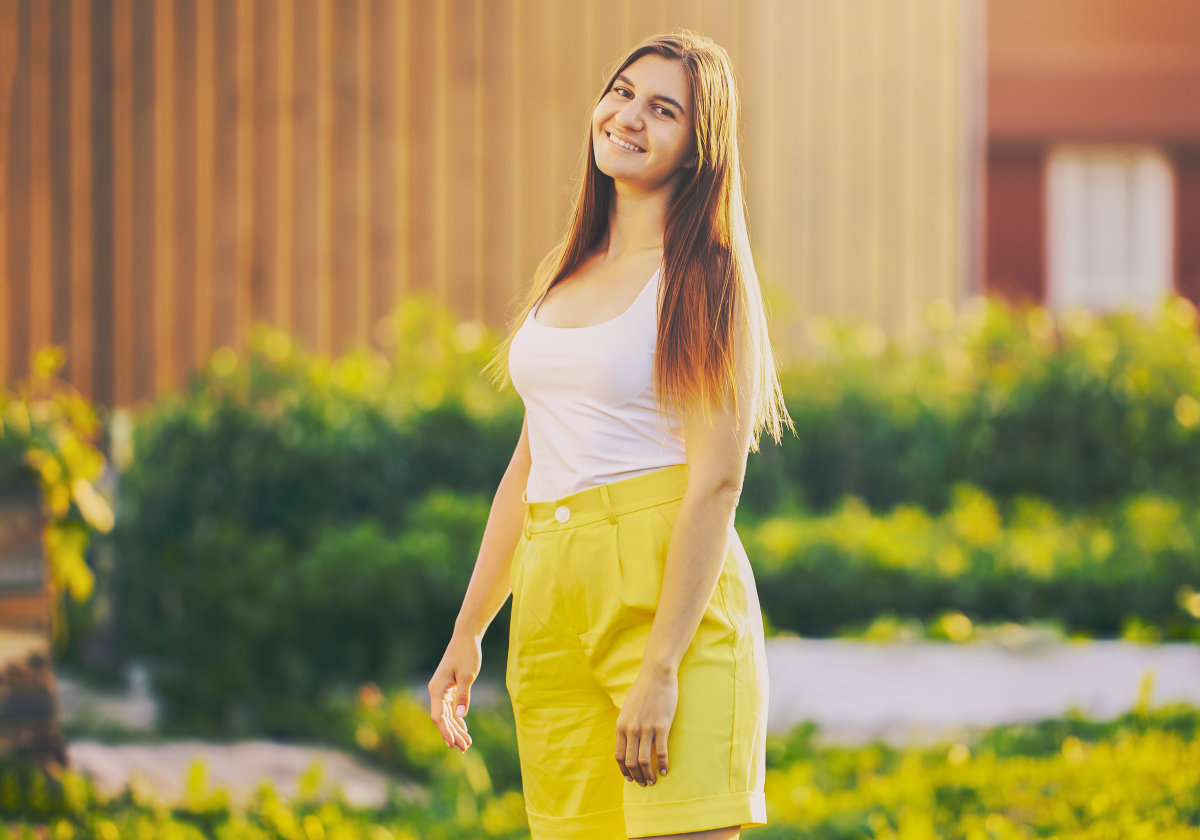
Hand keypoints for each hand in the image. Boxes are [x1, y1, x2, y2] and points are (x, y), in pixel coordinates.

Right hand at [428, 632, 479, 751]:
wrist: (466, 638)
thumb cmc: (466, 654)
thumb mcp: (468, 675)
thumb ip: (464, 696)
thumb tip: (460, 716)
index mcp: (437, 689)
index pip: (438, 716)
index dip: (445, 731)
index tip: (453, 744)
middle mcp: (436, 691)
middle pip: (443, 719)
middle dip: (453, 734)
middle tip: (466, 748)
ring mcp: (442, 690)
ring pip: (447, 715)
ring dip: (456, 729)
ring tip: (467, 743)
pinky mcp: (449, 688)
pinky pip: (451, 708)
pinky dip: (458, 719)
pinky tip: (464, 729)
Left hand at [615, 666, 677, 785]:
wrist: (657, 675)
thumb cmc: (643, 691)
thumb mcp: (627, 709)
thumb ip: (625, 726)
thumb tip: (626, 742)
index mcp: (621, 726)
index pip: (619, 756)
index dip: (624, 771)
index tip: (630, 779)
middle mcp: (631, 729)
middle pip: (631, 762)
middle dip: (637, 777)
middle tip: (644, 784)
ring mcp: (646, 728)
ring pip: (644, 761)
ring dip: (649, 775)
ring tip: (654, 781)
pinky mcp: (661, 726)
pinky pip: (661, 752)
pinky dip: (663, 765)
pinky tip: (666, 771)